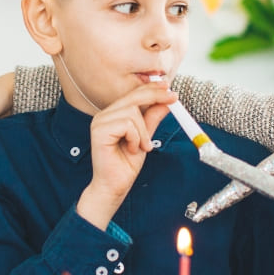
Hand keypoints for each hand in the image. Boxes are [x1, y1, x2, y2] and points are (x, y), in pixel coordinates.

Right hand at [76, 83, 175, 229]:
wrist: (114, 186)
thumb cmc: (125, 165)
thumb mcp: (145, 138)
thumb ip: (152, 119)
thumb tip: (165, 102)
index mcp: (113, 114)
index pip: (134, 95)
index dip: (152, 89)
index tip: (169, 88)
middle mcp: (105, 115)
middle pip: (134, 97)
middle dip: (156, 97)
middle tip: (173, 99)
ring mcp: (100, 121)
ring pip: (132, 112)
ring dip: (143, 132)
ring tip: (142, 147)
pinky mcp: (99, 131)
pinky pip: (127, 125)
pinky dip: (135, 138)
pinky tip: (131, 149)